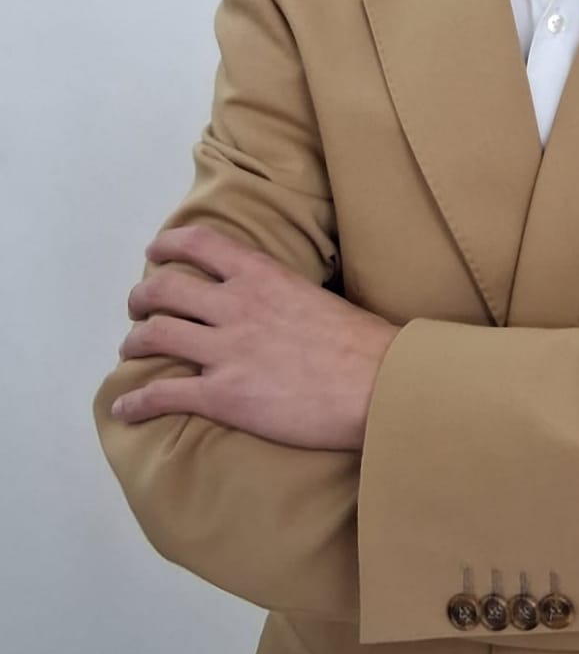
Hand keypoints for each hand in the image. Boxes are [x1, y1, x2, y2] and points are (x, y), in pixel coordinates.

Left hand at [110, 226, 397, 448]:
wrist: (379, 384)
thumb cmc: (361, 343)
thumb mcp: (316, 294)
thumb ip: (282, 292)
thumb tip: (272, 299)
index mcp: (262, 275)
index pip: (199, 244)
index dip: (168, 245)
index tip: (155, 251)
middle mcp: (235, 305)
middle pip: (164, 288)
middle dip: (141, 297)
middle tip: (139, 308)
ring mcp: (226, 350)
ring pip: (154, 336)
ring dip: (134, 342)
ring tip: (131, 349)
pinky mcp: (223, 395)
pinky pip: (162, 394)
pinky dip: (135, 402)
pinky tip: (124, 409)